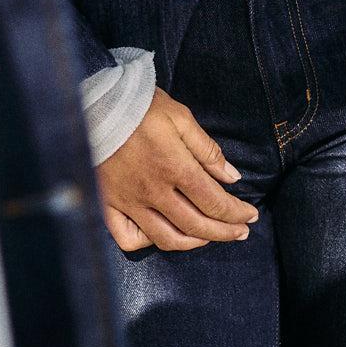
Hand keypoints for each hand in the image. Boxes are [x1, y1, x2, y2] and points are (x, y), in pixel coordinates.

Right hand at [96, 89, 257, 253]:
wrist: (95, 103)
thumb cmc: (140, 107)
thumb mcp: (180, 118)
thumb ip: (207, 150)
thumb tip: (232, 176)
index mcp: (176, 168)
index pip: (215, 202)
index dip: (236, 213)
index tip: (250, 215)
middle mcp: (154, 191)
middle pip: (197, 225)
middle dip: (225, 232)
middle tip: (241, 232)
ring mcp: (129, 202)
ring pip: (167, 238)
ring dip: (194, 242)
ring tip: (209, 237)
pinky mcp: (109, 204)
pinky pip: (127, 237)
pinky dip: (146, 242)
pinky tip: (160, 235)